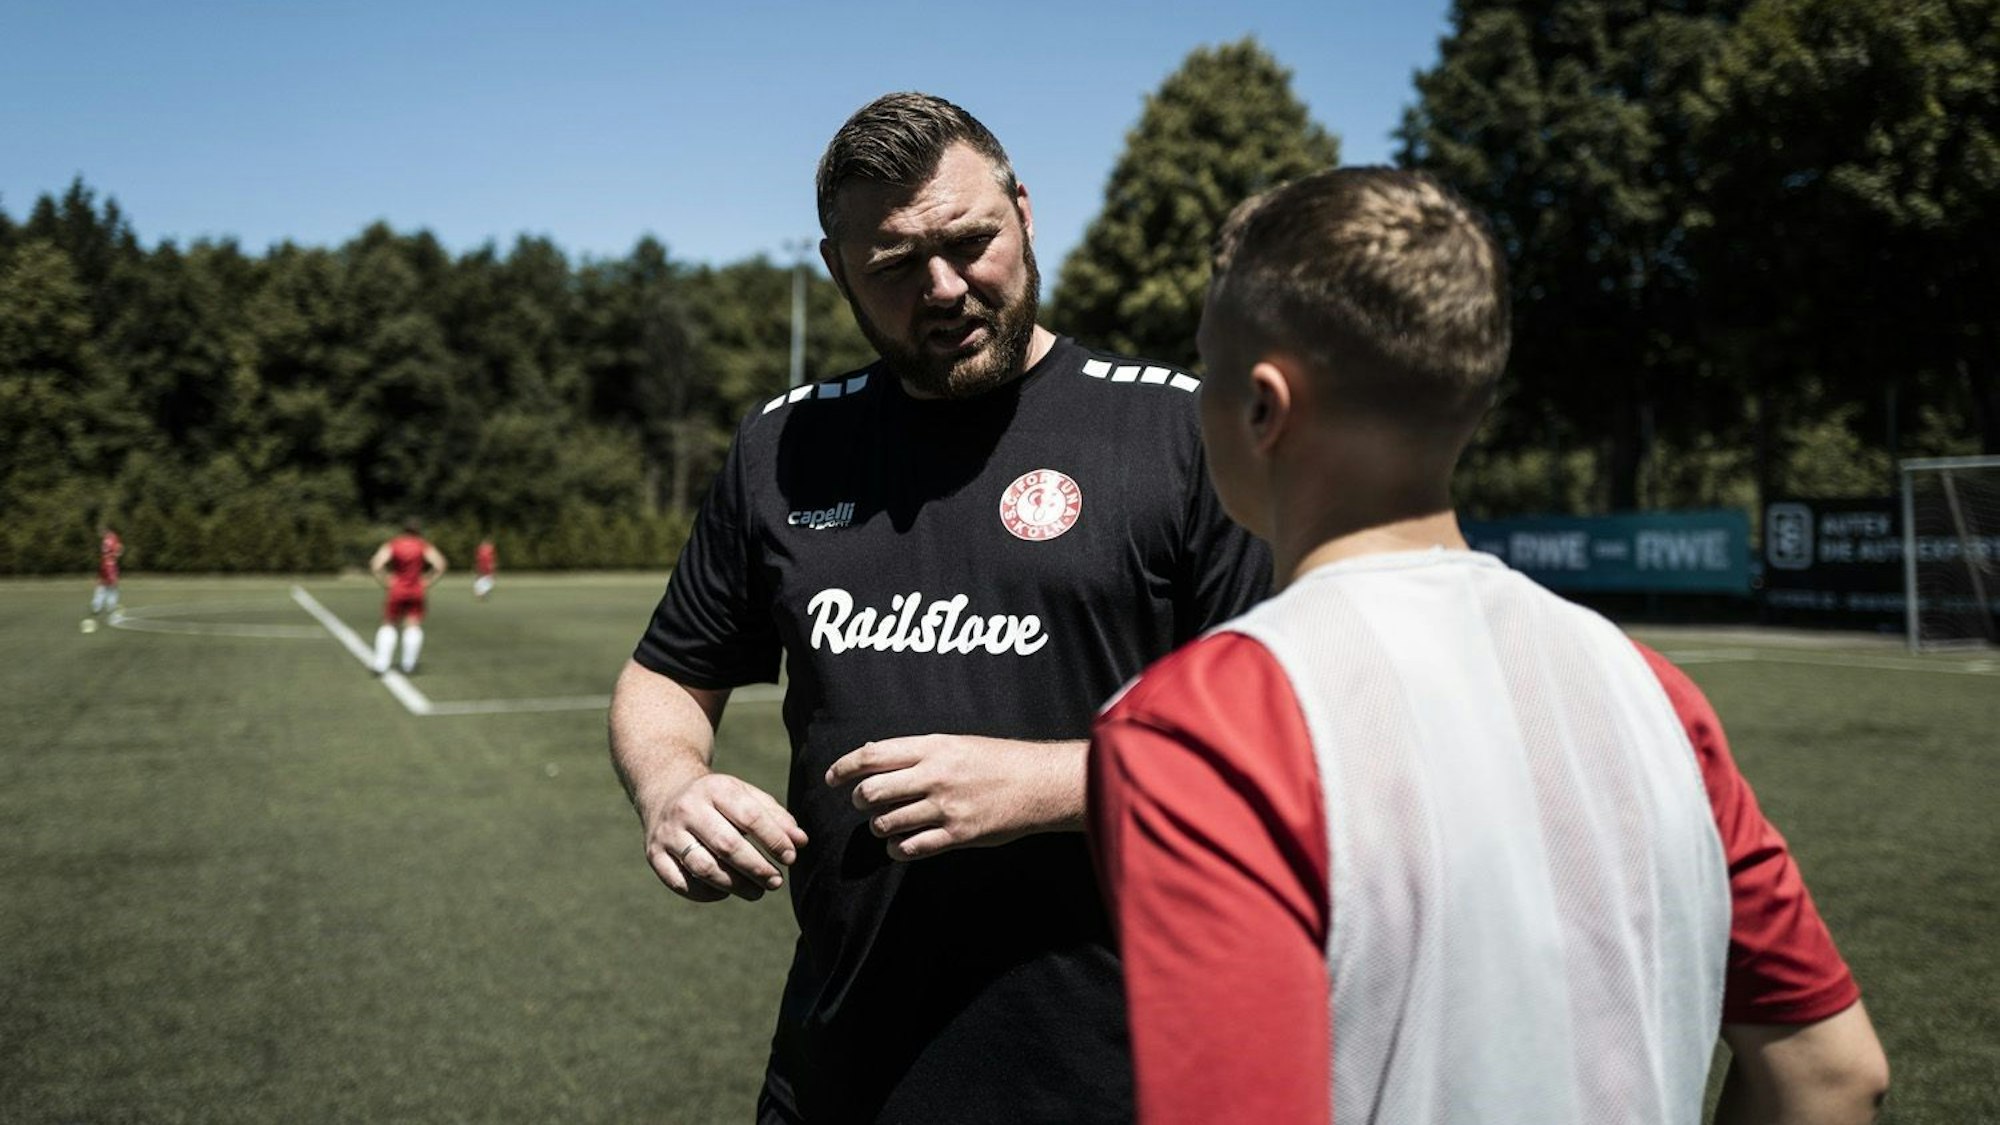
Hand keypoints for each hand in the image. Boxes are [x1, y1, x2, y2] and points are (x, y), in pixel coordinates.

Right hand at [640, 770, 807, 901]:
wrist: (666, 791)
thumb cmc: (719, 799)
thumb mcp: (746, 796)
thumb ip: (775, 817)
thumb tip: (801, 842)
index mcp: (715, 788)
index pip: (749, 817)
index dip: (774, 840)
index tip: (791, 858)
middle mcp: (688, 809)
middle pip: (726, 845)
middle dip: (756, 868)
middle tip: (776, 881)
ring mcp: (668, 833)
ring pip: (703, 867)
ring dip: (735, 885)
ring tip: (757, 892)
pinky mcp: (654, 855)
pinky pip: (681, 883)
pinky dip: (706, 893)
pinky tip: (724, 892)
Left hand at [825, 735, 1085, 861]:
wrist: (1039, 783)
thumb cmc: (996, 760)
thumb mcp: (955, 743)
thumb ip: (916, 751)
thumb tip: (871, 754)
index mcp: (932, 747)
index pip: (872, 755)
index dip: (844, 768)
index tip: (831, 778)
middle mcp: (935, 775)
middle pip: (872, 791)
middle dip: (860, 802)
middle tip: (864, 805)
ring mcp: (946, 806)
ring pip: (887, 823)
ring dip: (879, 827)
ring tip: (887, 825)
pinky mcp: (958, 834)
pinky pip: (911, 847)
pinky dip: (898, 849)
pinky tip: (901, 845)